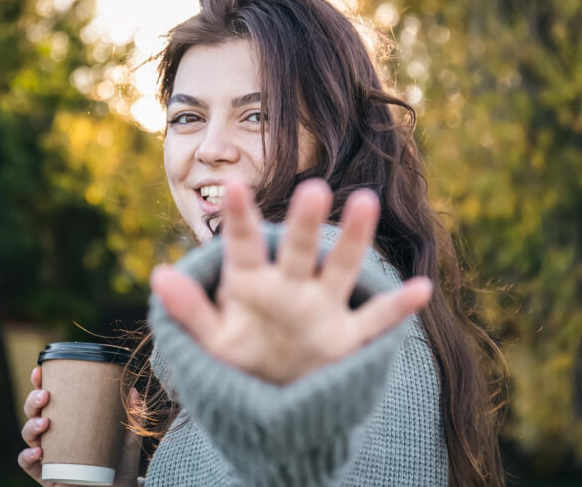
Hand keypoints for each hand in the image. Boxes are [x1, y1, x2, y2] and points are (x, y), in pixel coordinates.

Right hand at [18, 365, 143, 486]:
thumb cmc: (119, 464)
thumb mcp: (128, 438)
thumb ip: (132, 416)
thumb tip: (133, 391)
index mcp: (69, 420)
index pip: (49, 399)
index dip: (39, 383)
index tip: (39, 371)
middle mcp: (55, 435)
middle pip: (33, 413)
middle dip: (32, 401)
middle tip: (45, 395)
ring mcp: (48, 455)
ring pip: (27, 434)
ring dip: (31, 425)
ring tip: (45, 422)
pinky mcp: (45, 476)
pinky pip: (27, 465)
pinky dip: (26, 456)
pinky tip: (38, 451)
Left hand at [150, 179, 432, 384]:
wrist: (273, 396)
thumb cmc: (239, 358)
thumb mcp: (211, 341)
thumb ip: (189, 310)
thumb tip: (158, 275)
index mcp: (251, 283)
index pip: (243, 246)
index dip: (237, 218)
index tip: (229, 184)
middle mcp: (291, 287)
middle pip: (298, 250)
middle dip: (304, 223)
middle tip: (313, 187)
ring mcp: (322, 309)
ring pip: (340, 270)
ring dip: (353, 240)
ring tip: (366, 200)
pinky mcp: (346, 340)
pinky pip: (375, 323)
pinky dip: (398, 309)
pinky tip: (422, 289)